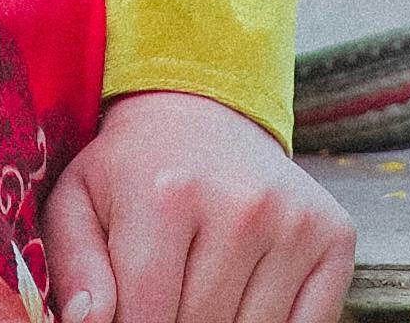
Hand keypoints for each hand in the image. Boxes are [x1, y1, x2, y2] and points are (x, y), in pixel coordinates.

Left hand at [41, 86, 357, 322]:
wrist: (203, 108)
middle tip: (166, 295)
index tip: (129, 316)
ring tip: (199, 287)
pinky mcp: (334, 235)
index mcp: (167, 195)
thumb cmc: (133, 168)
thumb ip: (75, 264)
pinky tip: (244, 297)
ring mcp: (294, 221)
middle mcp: (241, 205)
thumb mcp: (81, 200)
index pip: (148, 317)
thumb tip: (89, 322)